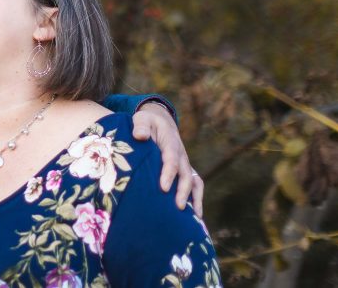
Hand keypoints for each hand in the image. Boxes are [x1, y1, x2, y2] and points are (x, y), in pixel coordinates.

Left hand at [132, 101, 203, 216]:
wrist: (160, 121)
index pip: (171, 159)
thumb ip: (141, 126)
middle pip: (186, 174)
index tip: (163, 187)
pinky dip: (197, 200)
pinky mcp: (184, 171)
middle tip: (178, 207)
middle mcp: (181, 155)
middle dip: (183, 191)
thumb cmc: (148, 122)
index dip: (168, 173)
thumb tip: (140, 135)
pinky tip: (195, 218)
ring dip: (195, 199)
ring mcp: (185, 164)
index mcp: (171, 143)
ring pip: (195, 182)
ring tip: (194, 218)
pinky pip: (195, 186)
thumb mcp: (142, 119)